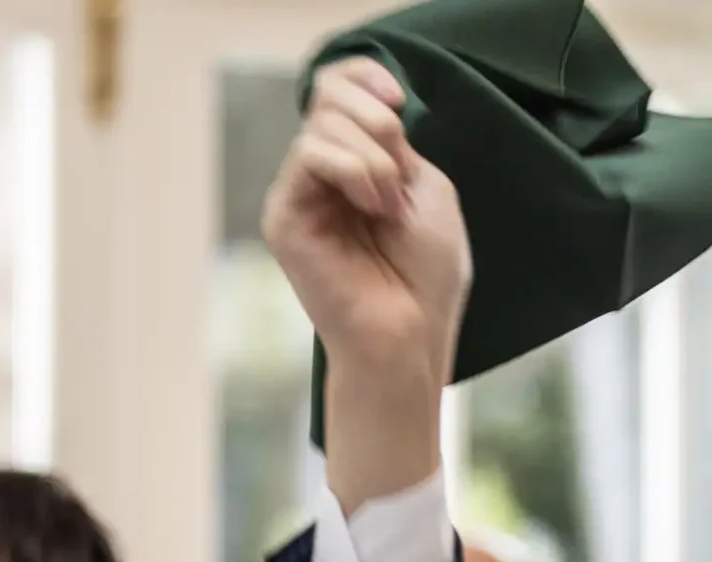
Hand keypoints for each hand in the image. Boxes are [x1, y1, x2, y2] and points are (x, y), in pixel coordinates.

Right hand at [261, 58, 470, 379]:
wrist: (411, 332)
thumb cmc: (427, 275)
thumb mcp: (427, 189)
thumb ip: (393, 144)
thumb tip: (363, 112)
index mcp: (357, 163)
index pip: (339, 89)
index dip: (365, 78)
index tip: (399, 101)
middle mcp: (322, 174)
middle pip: (330, 97)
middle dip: (379, 125)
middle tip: (401, 181)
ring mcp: (299, 194)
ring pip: (324, 124)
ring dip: (375, 158)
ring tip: (389, 206)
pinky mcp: (284, 215)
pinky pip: (311, 155)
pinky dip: (355, 170)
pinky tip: (373, 206)